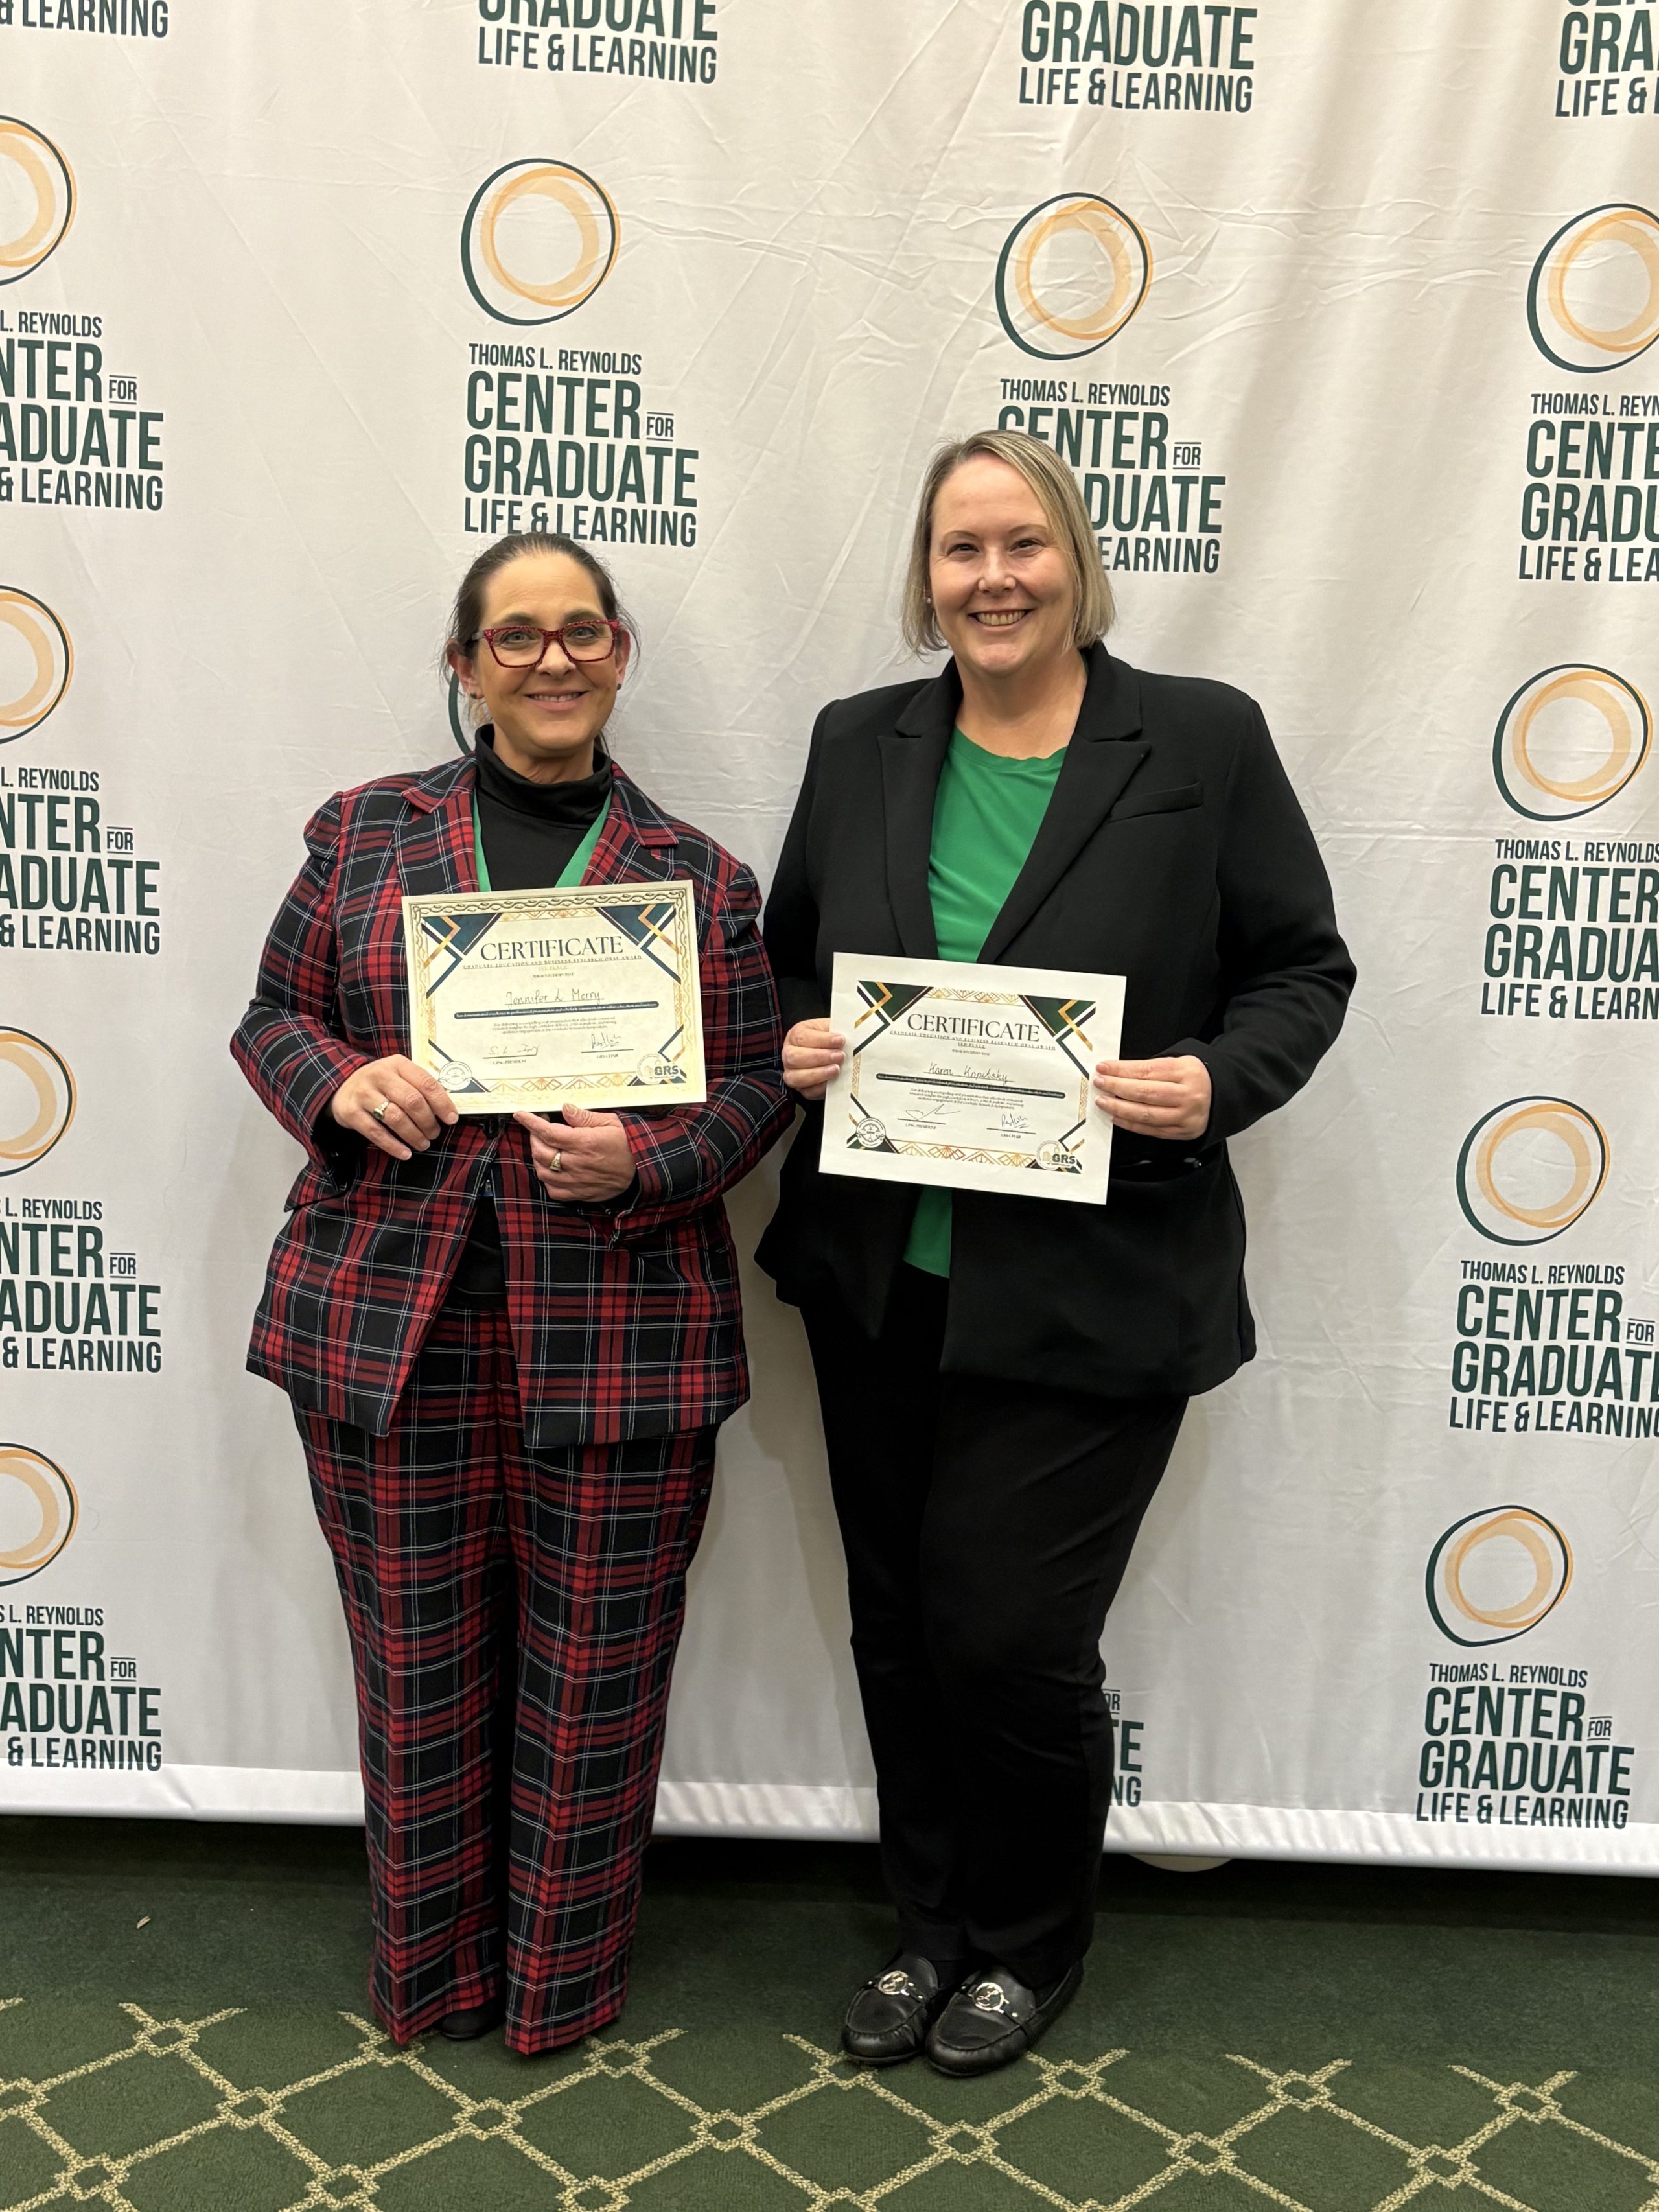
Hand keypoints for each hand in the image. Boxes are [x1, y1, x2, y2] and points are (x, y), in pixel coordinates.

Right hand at [329, 1055, 458, 1160]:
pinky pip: (376, 1133)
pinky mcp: (351, 1112)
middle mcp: (380, 1075)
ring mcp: (363, 1093)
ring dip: (414, 1135)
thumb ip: (419, 1087)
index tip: (451, 1119)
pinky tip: (405, 1153)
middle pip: (412, 1101)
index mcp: (398, 1064)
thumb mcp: (399, 1075)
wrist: (342, 1086)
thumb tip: (446, 1110)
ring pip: (395, 1118)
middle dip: (428, 1121)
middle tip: (435, 1133)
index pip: (426, 1083)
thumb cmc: (381, 1084)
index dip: (442, 1103)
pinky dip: (393, 1146)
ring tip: (423, 1144)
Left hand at [515, 1104, 636, 1201]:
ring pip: (542, 1171)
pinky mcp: (577, 1194)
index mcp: (583, 1143)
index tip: (521, 1115)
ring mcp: (575, 1180)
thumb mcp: (612, 1123)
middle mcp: (576, 1163)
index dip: (531, 1122)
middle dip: (534, 1137)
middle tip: (540, 1129)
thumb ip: (585, 1116)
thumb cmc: (626, 1146)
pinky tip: (552, 1168)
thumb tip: (564, 1108)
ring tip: (545, 1147)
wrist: (640, 1174)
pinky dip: (547, 1178)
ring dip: (538, 1157)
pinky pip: (552, 1189)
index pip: (548, 1131)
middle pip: (540, 1151)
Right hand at [782, 1018, 844, 1100]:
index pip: (802, 1037)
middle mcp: (789, 1054)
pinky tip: (833, 1081)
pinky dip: (821, 1088)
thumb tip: (848, 1038)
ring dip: (818, 1074)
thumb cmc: (829, 1040)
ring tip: (836, 1069)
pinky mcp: (801, 1088)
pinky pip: (807, 1091)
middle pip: (794, 1058)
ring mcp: (792, 1073)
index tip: (840, 1040)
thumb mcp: (831, 1028)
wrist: (832, 1052)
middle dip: (819, 1057)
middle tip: (840, 1056)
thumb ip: (836, 1030)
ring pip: (796, 1077)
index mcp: (795, 1035)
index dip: (822, 1040)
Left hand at [1092, 1055, 1212, 1140]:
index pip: (1146, 1071)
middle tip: (1100, 1083)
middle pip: (1145, 1092)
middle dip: (1117, 1087)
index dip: (1121, 1070)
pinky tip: (1117, 1116)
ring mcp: (1186, 1116)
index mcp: (1187, 1071)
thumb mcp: (1179, 1062)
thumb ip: (1151, 1068)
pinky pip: (1151, 1129)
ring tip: (1104, 1101)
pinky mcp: (1183, 1132)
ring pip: (1146, 1114)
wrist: (1222, 1095)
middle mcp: (1189, 1094)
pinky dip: (1130, 1124)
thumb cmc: (1195, 1077)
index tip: (1103, 1068)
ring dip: (1119, 1108)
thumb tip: (1116, 1072)